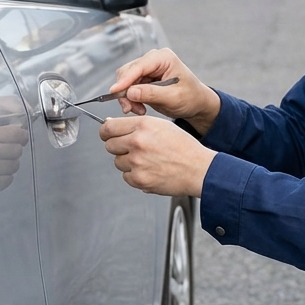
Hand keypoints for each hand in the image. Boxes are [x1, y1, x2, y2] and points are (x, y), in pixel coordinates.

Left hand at [99, 116, 215, 197]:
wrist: (198, 169)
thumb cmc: (184, 148)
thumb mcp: (161, 126)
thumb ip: (137, 125)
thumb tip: (112, 126)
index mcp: (143, 125)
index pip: (108, 128)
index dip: (106, 132)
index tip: (107, 134)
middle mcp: (137, 142)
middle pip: (109, 145)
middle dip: (118, 147)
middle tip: (133, 149)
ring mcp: (137, 162)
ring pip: (118, 162)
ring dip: (128, 162)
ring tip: (148, 161)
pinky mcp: (139, 179)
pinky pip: (126, 177)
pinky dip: (135, 175)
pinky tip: (150, 170)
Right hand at [108, 48, 220, 135]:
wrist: (196, 104)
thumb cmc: (191, 97)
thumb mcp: (173, 97)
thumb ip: (152, 94)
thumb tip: (130, 92)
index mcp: (163, 58)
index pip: (138, 67)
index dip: (125, 80)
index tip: (114, 92)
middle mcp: (153, 60)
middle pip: (127, 72)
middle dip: (125, 92)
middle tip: (130, 109)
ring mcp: (147, 69)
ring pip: (125, 81)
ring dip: (128, 98)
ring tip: (138, 110)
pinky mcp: (143, 79)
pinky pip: (129, 88)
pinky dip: (131, 100)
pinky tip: (139, 108)